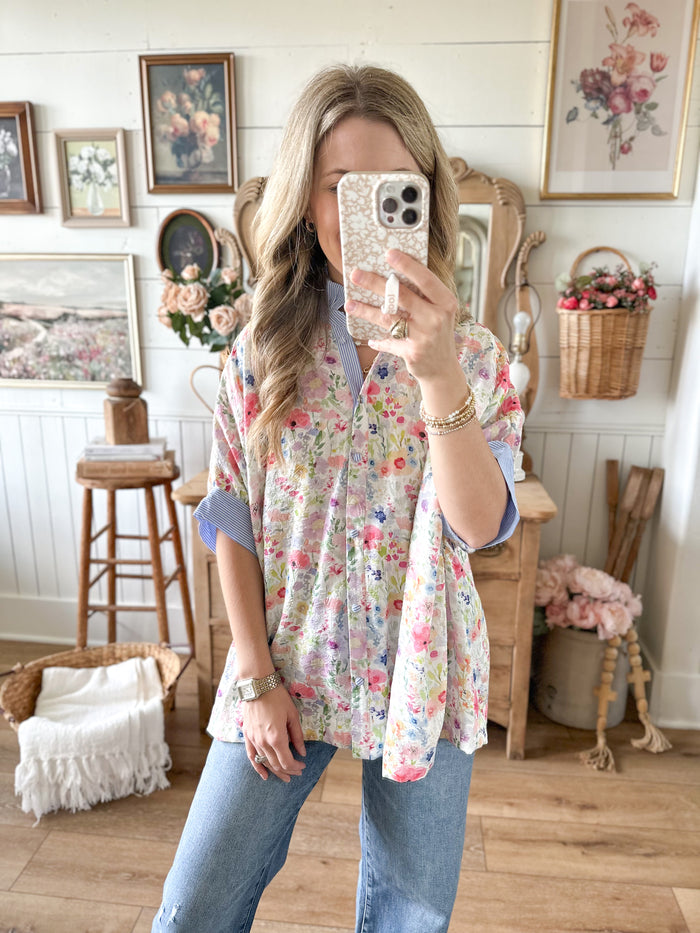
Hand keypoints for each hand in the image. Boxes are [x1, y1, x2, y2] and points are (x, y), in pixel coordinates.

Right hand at [243, 686, 306, 781]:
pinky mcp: (247, 736)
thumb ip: (297, 736)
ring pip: (265, 762)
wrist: (257, 686)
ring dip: (276, 771)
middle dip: (288, 771)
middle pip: (276, 765)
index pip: (287, 761)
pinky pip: (251, 756)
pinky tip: (264, 775)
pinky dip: (258, 767)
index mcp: (277, 738)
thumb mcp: (292, 715)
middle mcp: (264, 742)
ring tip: (285, 777)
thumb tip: (302, 752)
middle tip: (297, 773)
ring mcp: (254, 740)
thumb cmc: (277, 698)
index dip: (296, 767)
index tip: (303, 766)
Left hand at [345, 249, 463, 387]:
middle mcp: (436, 318)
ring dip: (366, 310)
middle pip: (401, 296)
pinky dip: (377, 340)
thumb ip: (424, 296)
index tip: (388, 253)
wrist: (443, 368)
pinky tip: (368, 338)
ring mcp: (424, 336)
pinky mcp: (412, 352)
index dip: (407, 265)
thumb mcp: (440, 312)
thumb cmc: (438, 333)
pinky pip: (388, 341)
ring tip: (349, 304)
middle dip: (375, 283)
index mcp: (445, 302)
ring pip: (388, 318)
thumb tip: (393, 275)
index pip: (425, 279)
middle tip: (356, 274)